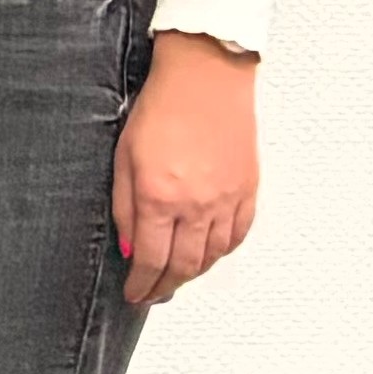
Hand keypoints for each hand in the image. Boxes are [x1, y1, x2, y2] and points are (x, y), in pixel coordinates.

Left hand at [112, 31, 258, 304]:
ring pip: (213, 256)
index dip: (141, 284)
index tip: (134, 294)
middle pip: (183, 266)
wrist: (206, 79)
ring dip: (193, 273)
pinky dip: (222, 252)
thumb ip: (124, 207)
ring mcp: (227, 200)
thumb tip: (129, 247)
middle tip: (153, 294)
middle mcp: (196, 205)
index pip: (150, 260)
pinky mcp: (248, 190)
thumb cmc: (161, 110)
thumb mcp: (123, 158)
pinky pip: (238, 235)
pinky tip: (209, 254)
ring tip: (176, 278)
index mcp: (159, 198)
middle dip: (165, 287)